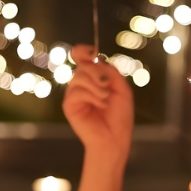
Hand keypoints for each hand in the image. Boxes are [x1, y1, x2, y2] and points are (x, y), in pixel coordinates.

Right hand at [62, 44, 133, 159]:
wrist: (114, 139)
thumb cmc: (120, 117)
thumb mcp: (122, 90)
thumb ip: (111, 72)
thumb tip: (97, 60)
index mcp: (94, 78)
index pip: (83, 58)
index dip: (83, 51)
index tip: (91, 51)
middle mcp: (82, 84)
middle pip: (82, 66)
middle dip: (96, 72)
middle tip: (107, 85)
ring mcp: (74, 94)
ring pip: (79, 77)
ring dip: (96, 86)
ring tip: (106, 98)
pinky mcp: (69, 105)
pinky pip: (76, 91)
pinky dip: (92, 96)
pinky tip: (101, 105)